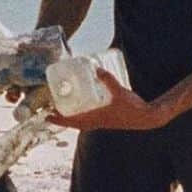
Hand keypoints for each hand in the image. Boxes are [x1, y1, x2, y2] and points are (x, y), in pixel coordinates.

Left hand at [53, 69, 167, 131]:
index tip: (45, 115)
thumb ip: (108, 80)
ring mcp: (101, 120)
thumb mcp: (120, 92)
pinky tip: (84, 99)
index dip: (57, 119)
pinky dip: (83, 109)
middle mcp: (96, 122)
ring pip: (80, 118)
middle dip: (60, 114)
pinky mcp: (106, 117)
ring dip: (70, 113)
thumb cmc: (133, 108)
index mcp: (95, 120)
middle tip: (50, 104)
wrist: (147, 118)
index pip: (71, 122)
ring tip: (63, 102)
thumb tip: (97, 69)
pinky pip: (90, 115)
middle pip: (72, 121)